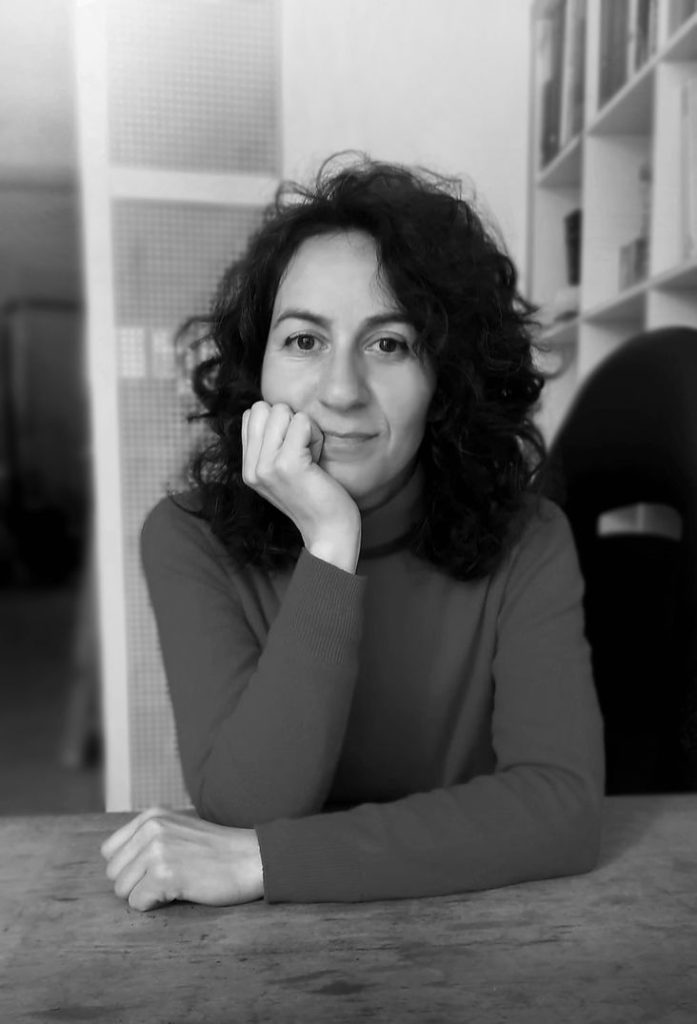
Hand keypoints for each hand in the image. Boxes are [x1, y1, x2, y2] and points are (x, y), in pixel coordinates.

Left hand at [101, 806, 263, 911]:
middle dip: (137, 883)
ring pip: (122, 890)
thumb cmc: (218, 852)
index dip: (131, 867)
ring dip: (146, 894)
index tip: (159, 867)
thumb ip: (147, 838)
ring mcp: (157, 850)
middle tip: (171, 878)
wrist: (253, 859)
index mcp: (152, 815)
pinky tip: (182, 891)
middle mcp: (151, 828)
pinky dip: (157, 905)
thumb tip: (112, 864)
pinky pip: (138, 903)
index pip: (110, 851)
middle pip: (114, 873)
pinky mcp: (165, 874)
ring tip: (177, 883)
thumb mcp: (178, 830)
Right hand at [242, 401, 360, 559]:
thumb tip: (273, 409)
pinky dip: (316, 436)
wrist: (330, 532)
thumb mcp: (284, 473)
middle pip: (263, 407)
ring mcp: (266, 466)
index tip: (293, 450)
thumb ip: (271, 446)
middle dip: (289, 421)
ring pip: (282, 410)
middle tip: (304, 452)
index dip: (278, 423)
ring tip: (311, 457)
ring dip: (305, 429)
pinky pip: (302, 421)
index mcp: (248, 468)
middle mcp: (252, 467)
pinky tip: (318, 460)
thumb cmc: (317, 498)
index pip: (252, 415)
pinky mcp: (287, 465)